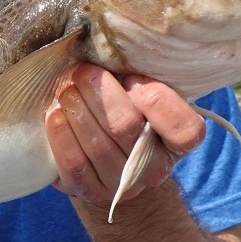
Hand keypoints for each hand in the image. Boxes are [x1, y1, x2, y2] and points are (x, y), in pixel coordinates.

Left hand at [45, 66, 205, 205]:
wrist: (107, 162)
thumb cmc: (126, 113)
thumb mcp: (142, 96)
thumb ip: (139, 80)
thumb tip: (111, 50)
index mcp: (178, 143)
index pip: (185, 130)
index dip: (156, 99)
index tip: (131, 78)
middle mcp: (155, 169)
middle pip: (126, 127)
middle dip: (101, 93)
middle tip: (84, 71)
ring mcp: (122, 185)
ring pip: (97, 145)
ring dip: (78, 110)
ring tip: (67, 90)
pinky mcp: (89, 191)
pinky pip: (74, 163)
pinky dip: (62, 135)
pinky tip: (55, 115)